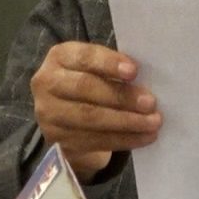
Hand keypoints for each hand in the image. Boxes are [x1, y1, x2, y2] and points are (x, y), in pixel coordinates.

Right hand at [30, 41, 160, 179]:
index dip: (109, 63)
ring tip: (152, 122)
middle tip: (150, 103)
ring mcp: (49, 113)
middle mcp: (46, 83)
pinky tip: (143, 137)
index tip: (134, 71)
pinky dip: (122, 139)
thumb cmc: (87, 82)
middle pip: (85, 88)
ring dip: (126, 122)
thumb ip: (111, 69)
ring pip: (90, 118)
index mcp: (59, 57)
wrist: (63, 115)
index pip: (84, 57)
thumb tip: (144, 80)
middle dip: (121, 96)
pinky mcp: (57, 139)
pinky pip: (93, 140)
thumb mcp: (93, 67)